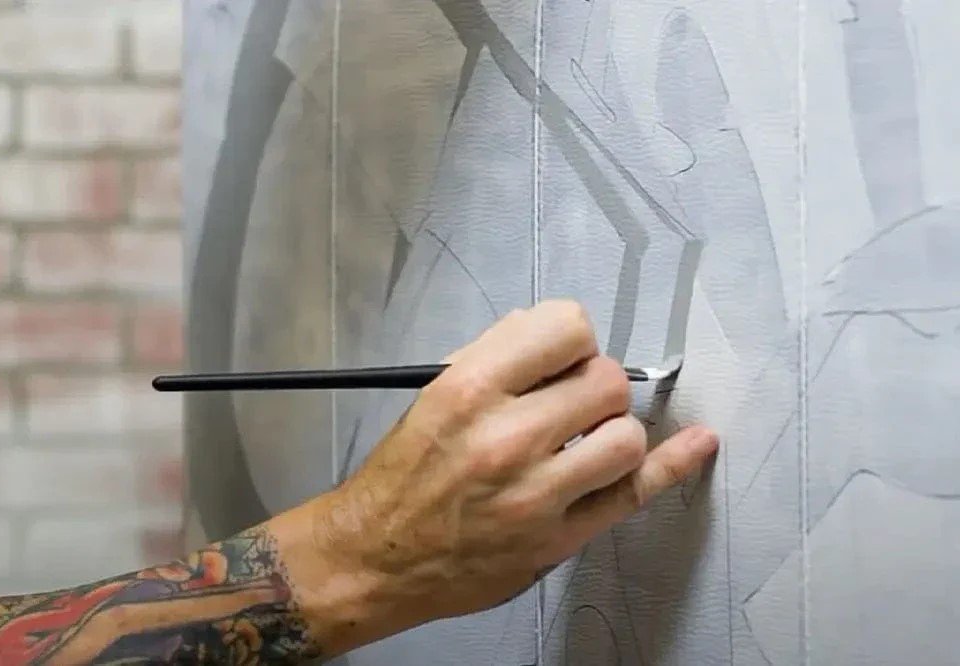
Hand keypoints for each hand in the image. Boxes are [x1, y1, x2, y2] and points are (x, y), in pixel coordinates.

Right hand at [273, 300, 718, 655]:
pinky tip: (699, 443)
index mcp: (469, 390)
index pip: (566, 328)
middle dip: (594, 382)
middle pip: (605, 379)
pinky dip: (673, 464)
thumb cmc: (401, 477)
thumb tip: (549, 331)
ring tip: (583, 439)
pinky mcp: (557, 539)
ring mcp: (537, 494)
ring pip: (626, 434)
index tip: (564, 353)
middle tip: (571, 400)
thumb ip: (493, 358)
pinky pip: (633, 493)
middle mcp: (506, 438)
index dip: (571, 337)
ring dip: (612, 428)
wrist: (377, 557)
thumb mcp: (431, 396)